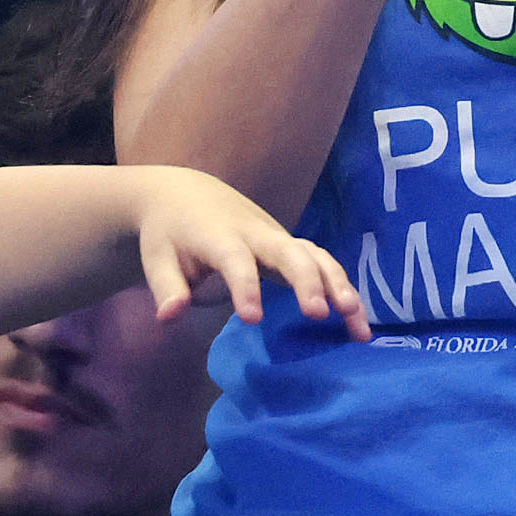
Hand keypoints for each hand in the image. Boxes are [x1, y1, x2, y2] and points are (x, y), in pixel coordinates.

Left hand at [128, 168, 369, 335]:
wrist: (188, 193)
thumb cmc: (170, 232)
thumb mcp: (158, 258)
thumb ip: (167, 289)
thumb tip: (169, 318)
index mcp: (221, 236)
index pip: (237, 260)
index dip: (246, 287)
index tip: (252, 319)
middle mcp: (257, 234)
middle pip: (291, 252)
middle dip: (308, 281)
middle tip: (323, 315)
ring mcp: (279, 238)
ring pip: (317, 256)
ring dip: (339, 286)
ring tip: (357, 322)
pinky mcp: (291, 246)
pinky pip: (322, 264)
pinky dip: (342, 288)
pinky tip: (357, 319)